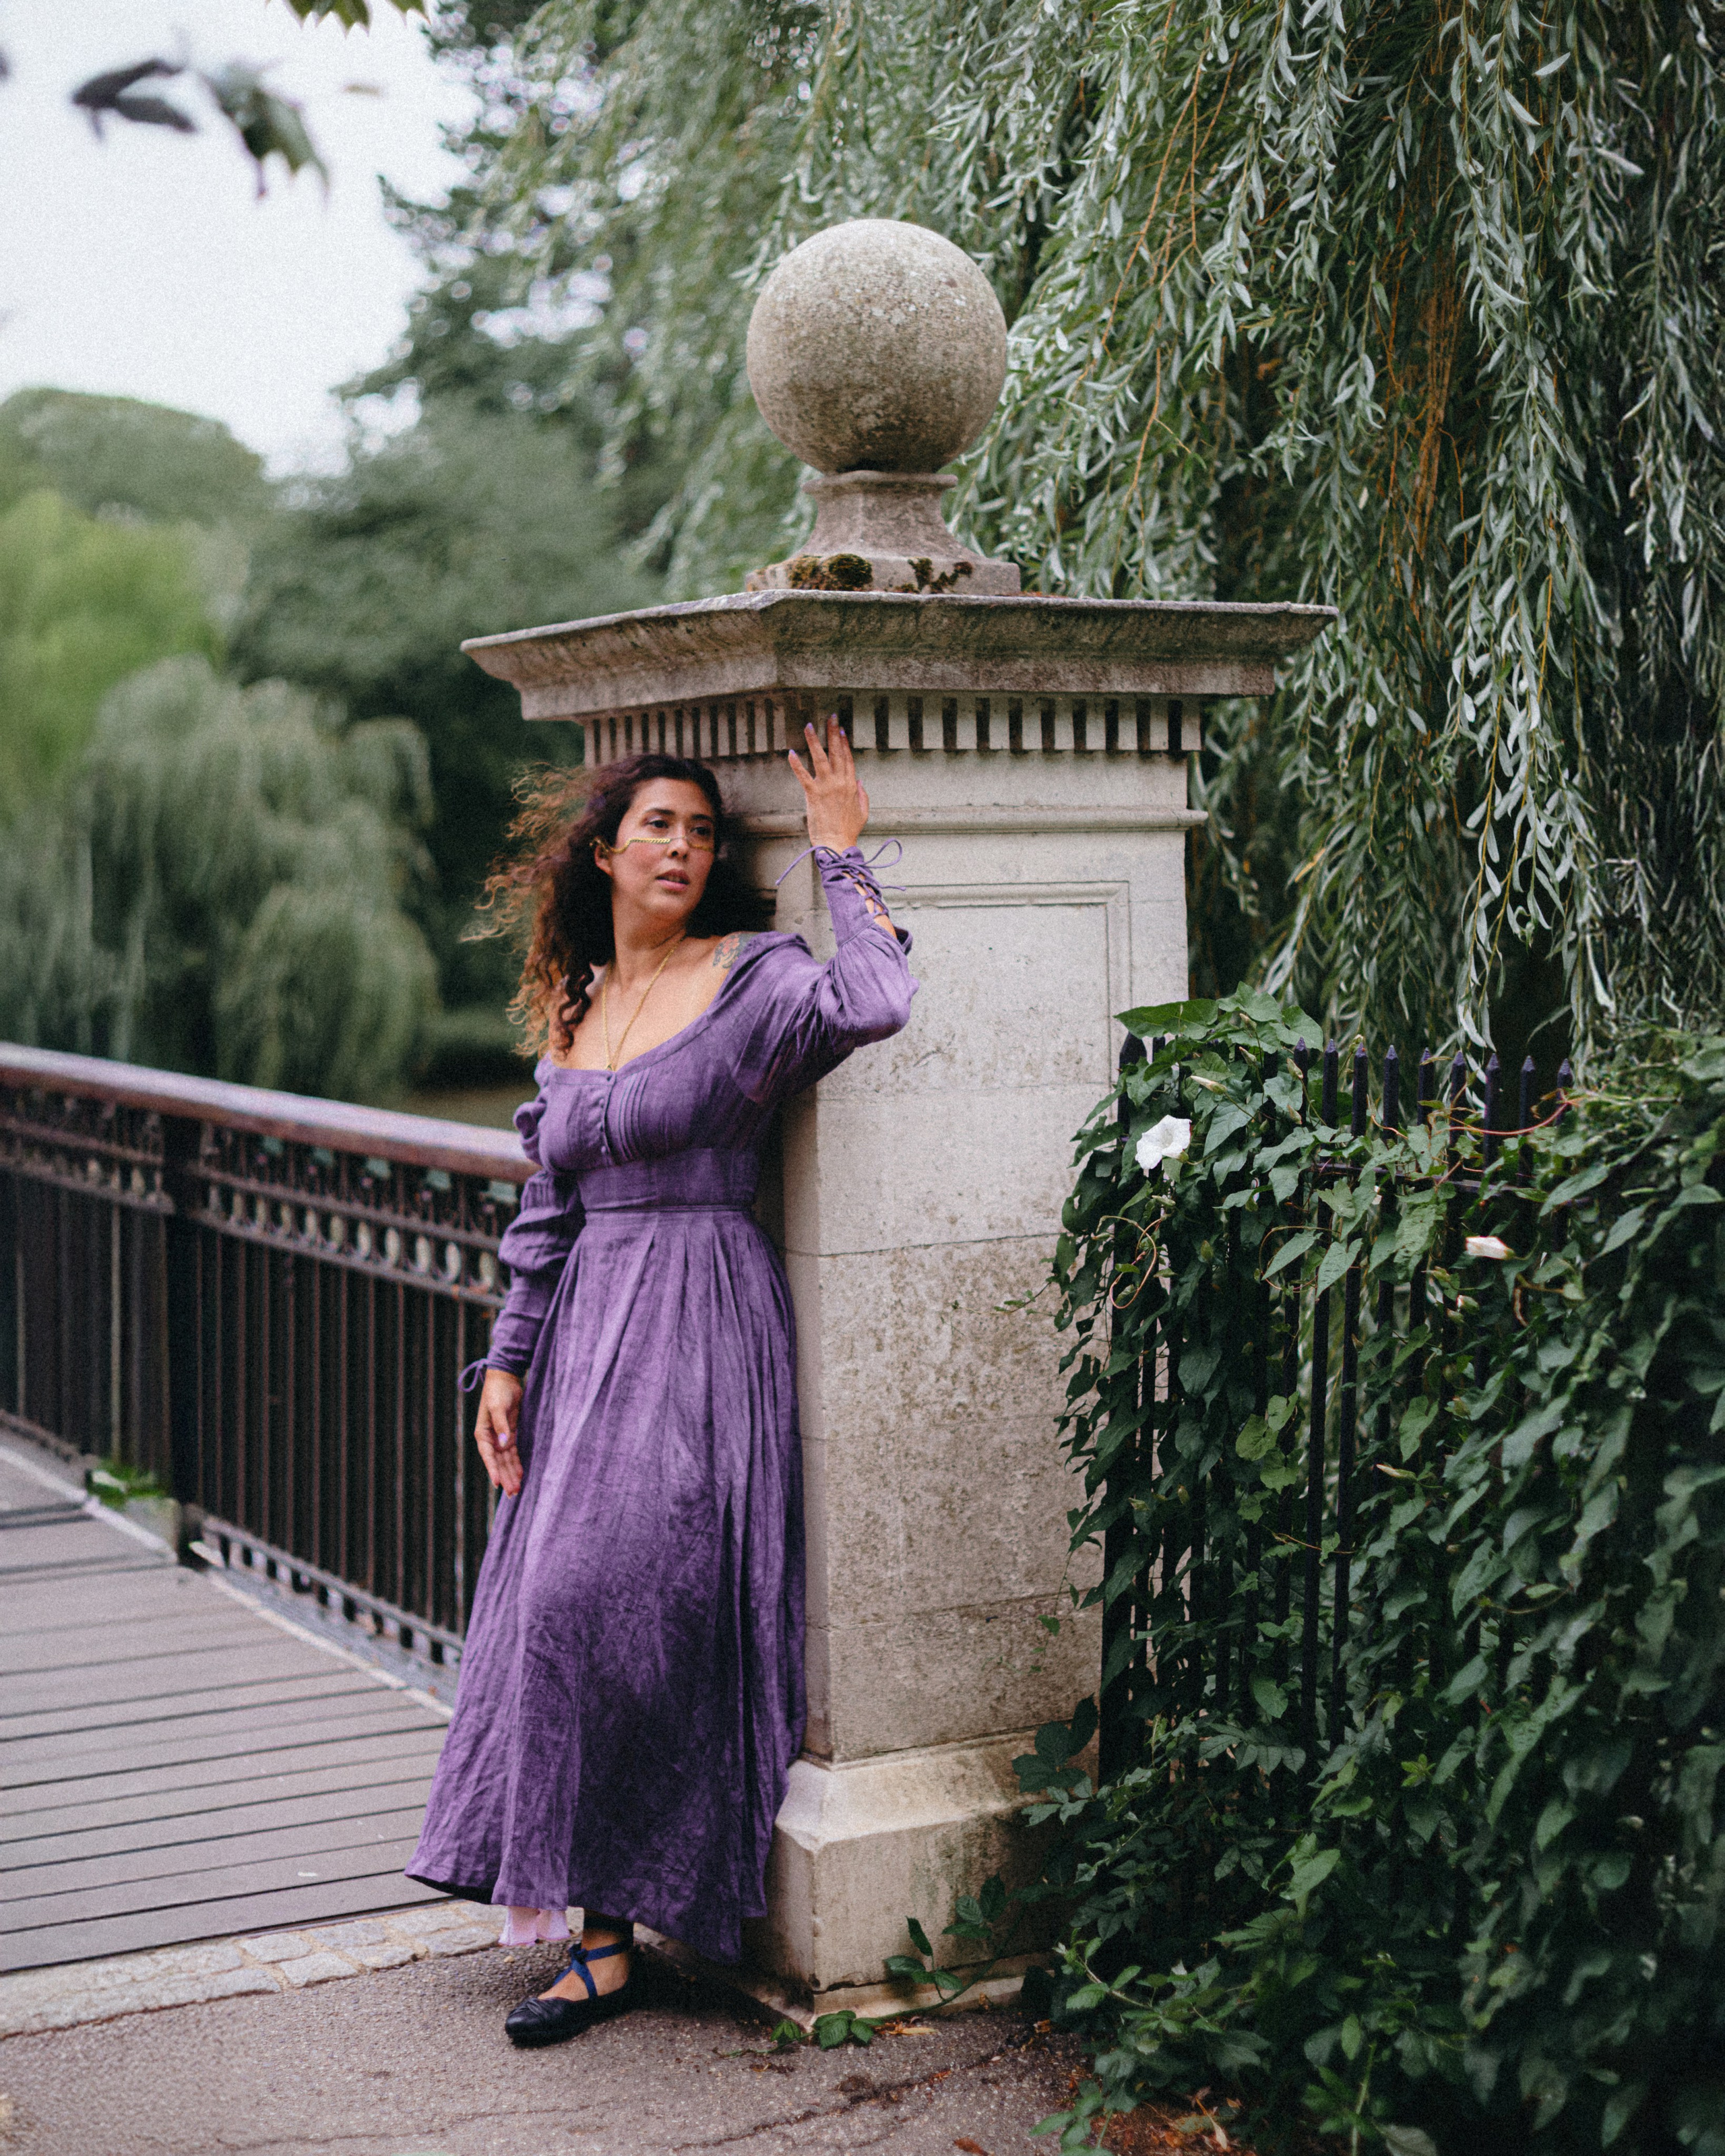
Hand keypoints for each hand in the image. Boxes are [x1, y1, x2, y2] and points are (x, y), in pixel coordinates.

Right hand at [474, 1369, 523, 1496]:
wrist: (505, 1379)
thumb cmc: (498, 1392)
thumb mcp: (498, 1407)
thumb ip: (501, 1425)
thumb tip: (503, 1444)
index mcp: (482, 1434)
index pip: (488, 1456)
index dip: (493, 1470)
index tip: (497, 1484)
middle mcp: (491, 1439)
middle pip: (498, 1462)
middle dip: (504, 1478)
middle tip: (512, 1493)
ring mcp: (501, 1437)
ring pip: (506, 1460)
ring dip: (510, 1474)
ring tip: (516, 1489)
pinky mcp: (511, 1433)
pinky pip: (513, 1453)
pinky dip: (516, 1463)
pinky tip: (520, 1474)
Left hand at [788, 715, 868, 850]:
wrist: (837, 844)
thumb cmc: (849, 831)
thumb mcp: (863, 811)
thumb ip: (862, 794)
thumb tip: (859, 782)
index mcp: (851, 785)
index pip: (847, 758)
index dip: (843, 743)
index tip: (840, 730)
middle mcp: (839, 782)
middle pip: (836, 752)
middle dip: (832, 733)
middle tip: (830, 718)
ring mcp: (826, 787)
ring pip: (820, 758)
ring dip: (814, 741)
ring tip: (809, 726)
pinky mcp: (813, 795)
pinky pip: (803, 776)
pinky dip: (797, 764)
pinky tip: (791, 753)